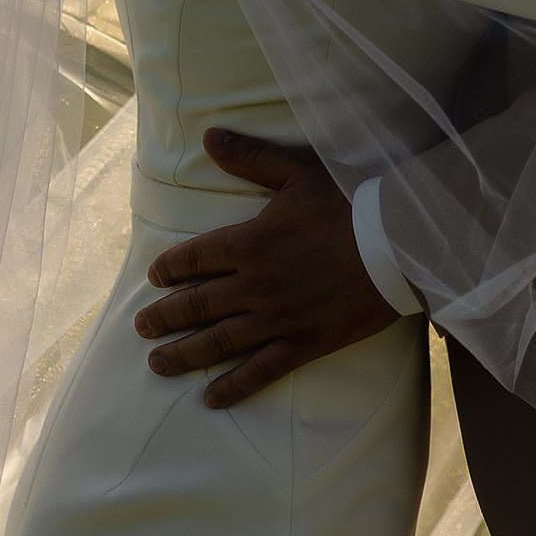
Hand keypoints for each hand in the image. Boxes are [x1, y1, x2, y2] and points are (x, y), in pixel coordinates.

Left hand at [134, 129, 400, 406]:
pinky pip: (260, 371)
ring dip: (184, 354)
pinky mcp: (303, 343)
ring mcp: (277, 318)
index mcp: (249, 242)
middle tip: (140, 328)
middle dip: (165, 317)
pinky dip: (234, 386)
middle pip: (198, 305)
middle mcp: (254, 285)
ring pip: (219, 342)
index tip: (154, 277)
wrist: (396, 244)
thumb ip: (250, 157)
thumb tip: (209, 137)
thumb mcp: (297, 170)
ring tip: (157, 364)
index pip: (195, 257)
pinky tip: (211, 398)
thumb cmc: (348, 201)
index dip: (170, 268)